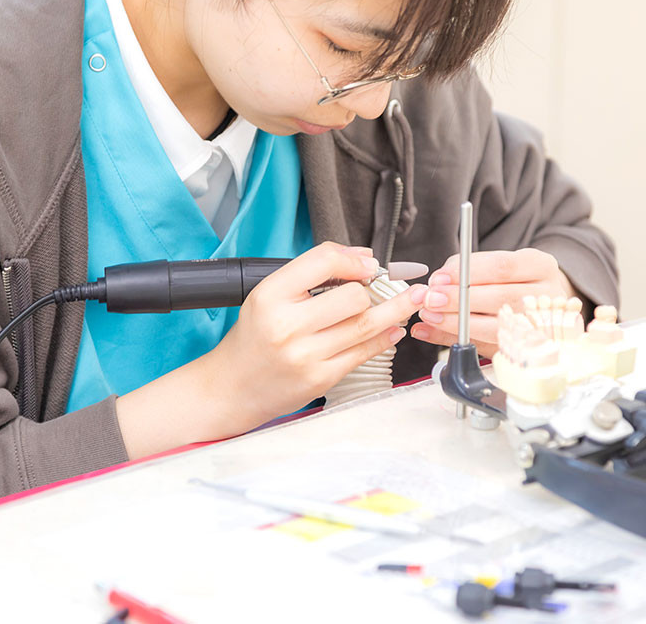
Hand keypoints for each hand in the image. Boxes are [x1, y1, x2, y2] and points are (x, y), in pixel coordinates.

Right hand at [117, 242, 426, 457]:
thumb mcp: (269, 296)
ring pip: (366, 325)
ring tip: (413, 300)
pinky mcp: (320, 379)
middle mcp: (286, 325)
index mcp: (270, 296)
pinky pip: (363, 352)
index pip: (322, 262)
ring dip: (396, 310)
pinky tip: (393, 329)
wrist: (232, 387)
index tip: (369, 263)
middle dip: (373, 289)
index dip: (354, 259)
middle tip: (382, 287)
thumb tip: (362, 258)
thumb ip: (311, 274)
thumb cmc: (255, 337)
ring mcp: (305, 356)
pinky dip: (384, 338)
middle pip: (353, 296)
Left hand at [411, 248, 576, 358]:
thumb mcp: (498, 269)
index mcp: (541, 267)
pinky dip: (462, 341)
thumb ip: (465, 273)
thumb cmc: (516, 284)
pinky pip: (491, 347)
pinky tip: (442, 335)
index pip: (502, 266)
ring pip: (497, 326)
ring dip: (457, 323)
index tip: (439, 278)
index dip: (466, 273)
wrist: (544, 309)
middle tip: (431, 299)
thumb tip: (433, 285)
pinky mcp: (529, 350)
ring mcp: (542, 327)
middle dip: (459, 299)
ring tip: (432, 317)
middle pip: (501, 297)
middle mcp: (547, 297)